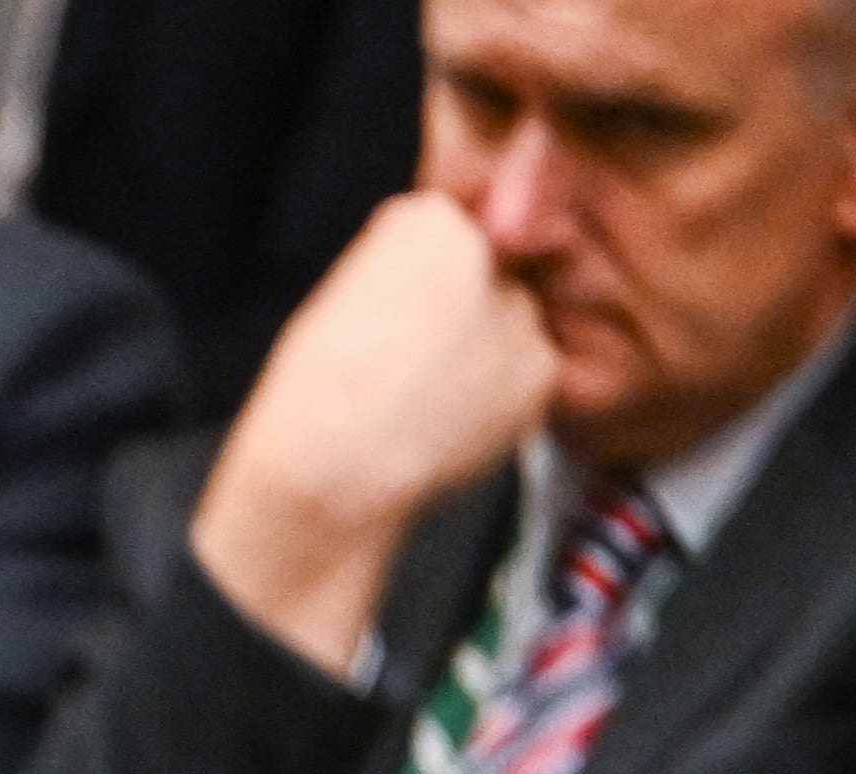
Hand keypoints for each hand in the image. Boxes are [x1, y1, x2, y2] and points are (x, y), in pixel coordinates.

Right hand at [190, 196, 555, 679]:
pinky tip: (451, 415)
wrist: (332, 471)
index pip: (445, 220)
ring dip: (487, 344)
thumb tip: (442, 251)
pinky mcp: (543, 374)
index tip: (393, 299)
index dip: (419, 266)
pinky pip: (528, 368)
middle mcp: (491, 256)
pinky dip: (500, 389)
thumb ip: (402, 254)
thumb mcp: (342, 287)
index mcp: (427, 221)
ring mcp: (525, 315)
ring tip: (429, 392)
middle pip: (489, 266)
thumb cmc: (312, 387)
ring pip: (513, 318)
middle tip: (411, 351)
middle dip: (465, 299)